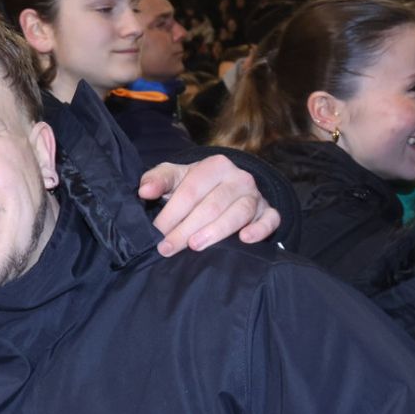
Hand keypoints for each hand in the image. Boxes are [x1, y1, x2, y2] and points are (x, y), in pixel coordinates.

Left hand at [139, 155, 279, 255]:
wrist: (225, 187)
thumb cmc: (194, 184)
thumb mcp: (174, 177)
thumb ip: (157, 180)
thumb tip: (144, 191)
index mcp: (215, 165)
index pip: (191, 191)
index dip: (171, 213)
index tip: (156, 232)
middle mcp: (239, 178)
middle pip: (212, 205)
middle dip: (187, 229)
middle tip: (168, 248)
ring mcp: (255, 195)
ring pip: (239, 213)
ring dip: (217, 231)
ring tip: (196, 246)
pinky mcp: (268, 212)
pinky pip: (270, 220)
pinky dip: (260, 229)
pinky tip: (245, 240)